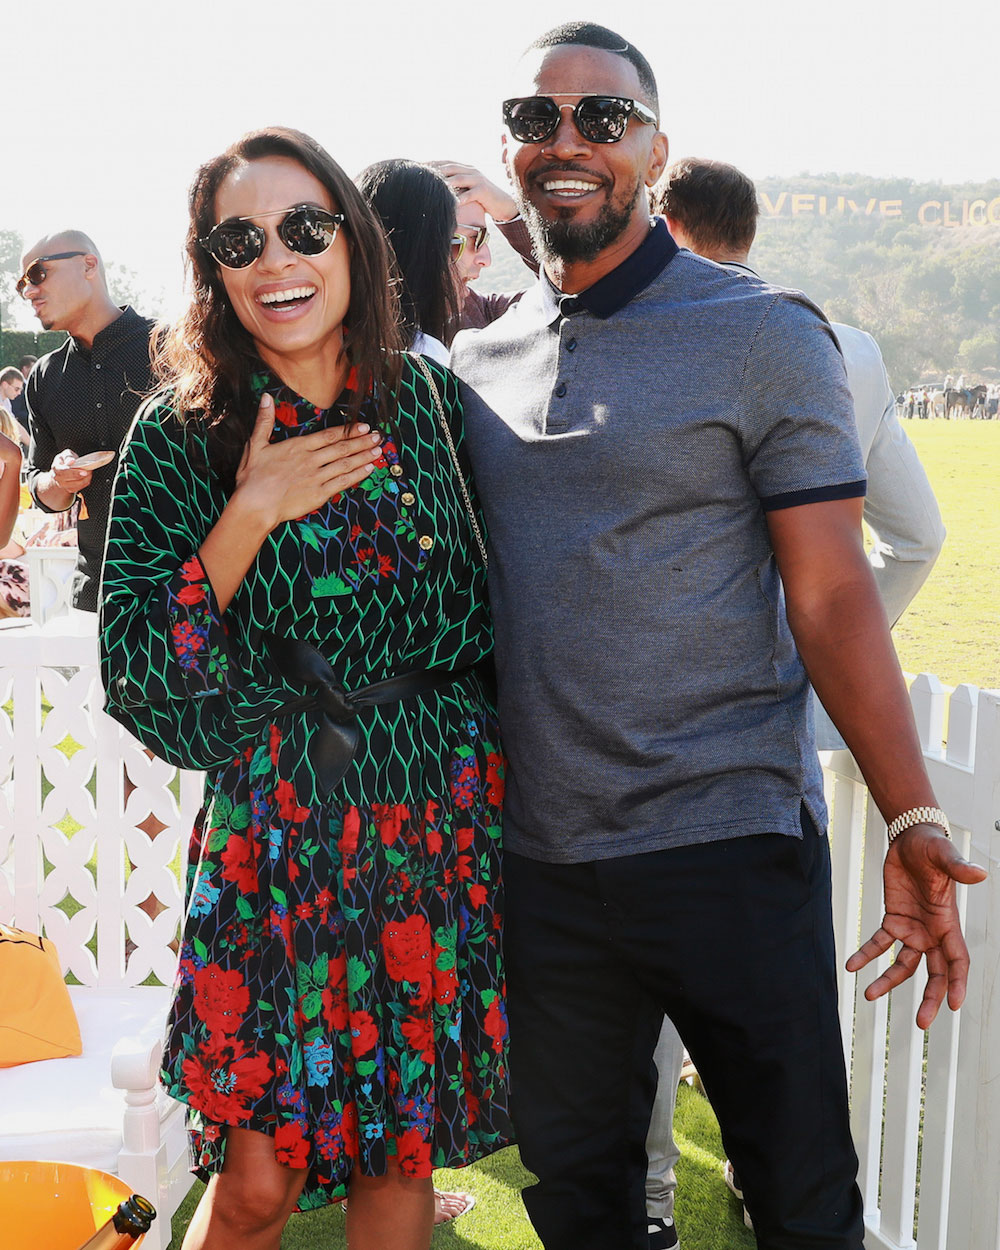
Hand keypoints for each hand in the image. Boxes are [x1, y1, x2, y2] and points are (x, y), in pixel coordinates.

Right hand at [51, 448, 92, 493]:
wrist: (63, 469)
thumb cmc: (66, 460)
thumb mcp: (66, 454)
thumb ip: (68, 456)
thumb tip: (71, 461)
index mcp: (55, 468)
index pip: (63, 471)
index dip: (74, 472)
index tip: (83, 471)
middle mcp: (57, 478)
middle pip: (69, 480)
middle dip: (81, 476)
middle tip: (88, 472)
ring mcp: (63, 485)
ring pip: (75, 485)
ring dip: (85, 479)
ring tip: (89, 472)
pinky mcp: (69, 489)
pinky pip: (79, 488)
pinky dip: (85, 483)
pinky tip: (88, 477)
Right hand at [233, 393, 383, 528]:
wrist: (254, 505)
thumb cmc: (252, 478)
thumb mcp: (255, 444)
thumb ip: (264, 420)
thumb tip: (266, 397)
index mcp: (298, 446)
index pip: (329, 435)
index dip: (349, 430)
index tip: (364, 426)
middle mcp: (311, 460)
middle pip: (342, 448)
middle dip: (363, 441)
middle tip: (378, 437)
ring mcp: (317, 477)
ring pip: (346, 464)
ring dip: (364, 456)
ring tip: (379, 451)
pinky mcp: (319, 494)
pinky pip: (343, 483)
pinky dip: (357, 475)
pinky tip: (369, 470)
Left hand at [428, 161, 518, 221]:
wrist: (503, 204)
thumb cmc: (482, 199)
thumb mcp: (467, 189)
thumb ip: (456, 186)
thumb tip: (438, 189)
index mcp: (466, 168)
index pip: (446, 163)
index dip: (432, 164)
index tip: (418, 167)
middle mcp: (471, 170)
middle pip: (450, 168)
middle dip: (435, 170)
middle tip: (421, 175)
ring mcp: (478, 179)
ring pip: (458, 178)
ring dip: (445, 182)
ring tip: (432, 187)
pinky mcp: (483, 190)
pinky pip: (469, 194)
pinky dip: (460, 199)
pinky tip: (451, 204)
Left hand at [846, 824, 986, 1028]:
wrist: (910, 839)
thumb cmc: (932, 847)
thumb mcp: (944, 856)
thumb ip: (958, 868)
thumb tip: (980, 873)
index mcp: (948, 923)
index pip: (958, 961)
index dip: (958, 983)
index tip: (955, 1006)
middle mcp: (932, 932)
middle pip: (935, 973)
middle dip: (930, 998)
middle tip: (922, 1023)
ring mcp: (913, 929)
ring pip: (904, 965)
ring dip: (888, 981)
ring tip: (868, 995)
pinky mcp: (893, 920)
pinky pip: (879, 943)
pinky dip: (866, 955)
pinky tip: (852, 965)